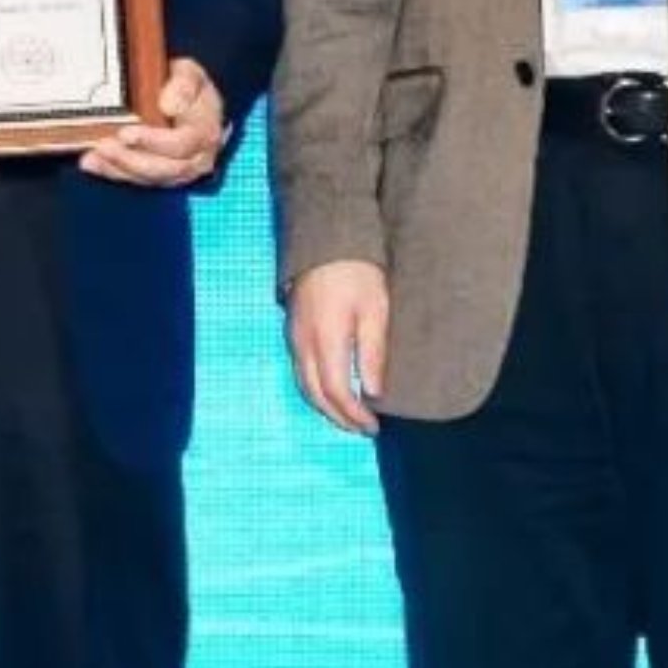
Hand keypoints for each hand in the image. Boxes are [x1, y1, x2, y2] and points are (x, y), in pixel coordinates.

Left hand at [78, 57, 226, 186]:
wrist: (194, 105)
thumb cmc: (189, 88)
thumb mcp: (191, 74)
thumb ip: (184, 84)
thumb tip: (169, 106)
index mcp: (205, 133)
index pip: (181, 144)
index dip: (153, 141)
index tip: (127, 133)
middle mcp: (196, 159)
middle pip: (163, 168)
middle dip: (130, 159)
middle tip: (104, 145)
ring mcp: (178, 171)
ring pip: (147, 177)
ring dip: (118, 167)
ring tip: (95, 153)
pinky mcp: (159, 177)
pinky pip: (135, 179)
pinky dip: (111, 171)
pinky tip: (92, 162)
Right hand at [285, 259, 389, 435]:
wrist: (326, 239)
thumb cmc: (357, 273)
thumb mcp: (375, 310)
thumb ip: (372, 353)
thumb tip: (373, 393)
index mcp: (326, 341)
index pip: (336, 392)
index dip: (354, 415)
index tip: (374, 426)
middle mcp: (304, 344)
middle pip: (315, 395)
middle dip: (338, 417)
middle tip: (362, 428)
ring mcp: (294, 337)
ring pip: (304, 385)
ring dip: (325, 406)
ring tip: (349, 415)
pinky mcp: (292, 329)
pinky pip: (300, 370)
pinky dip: (316, 389)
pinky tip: (332, 388)